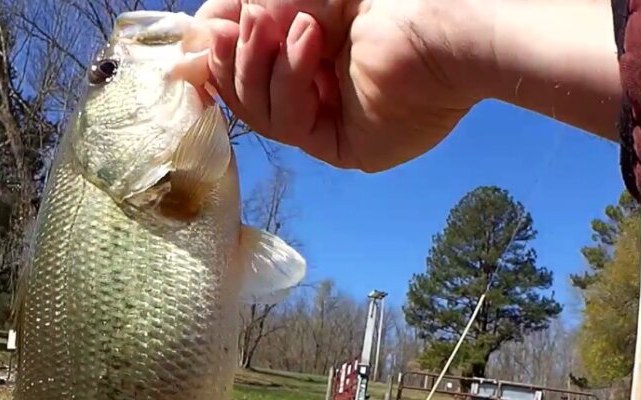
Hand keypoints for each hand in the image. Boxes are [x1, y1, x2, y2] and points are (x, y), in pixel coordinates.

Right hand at [196, 0, 485, 171]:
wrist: (446, 14)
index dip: (212, 49)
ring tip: (295, 25)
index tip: (195, 37)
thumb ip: (243, 10)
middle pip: (238, 89)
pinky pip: (289, 125)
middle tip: (246, 23)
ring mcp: (326, 116)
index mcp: (301, 43)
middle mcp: (312, 82)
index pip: (237, 57)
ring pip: (257, 110)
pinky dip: (290, 82)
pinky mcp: (342, 145)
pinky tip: (310, 42)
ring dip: (263, 65)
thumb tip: (195, 42)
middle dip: (234, 55)